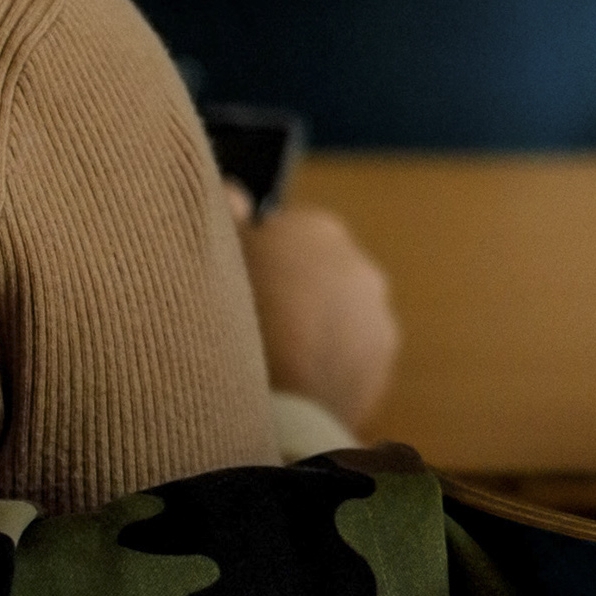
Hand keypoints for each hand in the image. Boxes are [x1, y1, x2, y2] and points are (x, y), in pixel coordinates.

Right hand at [227, 183, 399, 430]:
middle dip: (291, 294)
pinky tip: (294, 386)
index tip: (233, 288)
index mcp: (318, 230)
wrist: (270, 403)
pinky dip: (326, 367)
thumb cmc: (230, 319)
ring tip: (270, 363)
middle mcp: (360, 267)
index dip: (255, 261)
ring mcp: (377, 319)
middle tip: (248, 327)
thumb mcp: (214, 254)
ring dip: (313, 331)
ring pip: (337, 318)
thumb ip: (225, 213)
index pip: (284, 235)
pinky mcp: (380, 368)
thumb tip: (235, 192)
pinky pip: (348, 359)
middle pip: (317, 275)